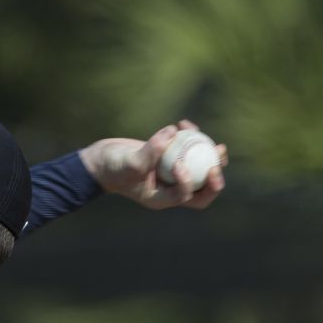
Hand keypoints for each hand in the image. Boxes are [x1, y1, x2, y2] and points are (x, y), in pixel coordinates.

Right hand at [79, 120, 228, 211]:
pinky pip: (186, 151)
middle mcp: (170, 190)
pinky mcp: (169, 159)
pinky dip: (190, 138)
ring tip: (220, 148)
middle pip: (200, 192)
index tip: (179, 164)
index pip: (185, 196)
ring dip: (211, 160)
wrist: (102, 161)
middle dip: (214, 181)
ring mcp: (171, 175)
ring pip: (199, 172)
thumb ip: (149, 153)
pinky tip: (185, 124)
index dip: (189, 182)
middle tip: (217, 164)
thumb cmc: (112, 166)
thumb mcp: (129, 162)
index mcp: (162, 199)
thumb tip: (171, 134)